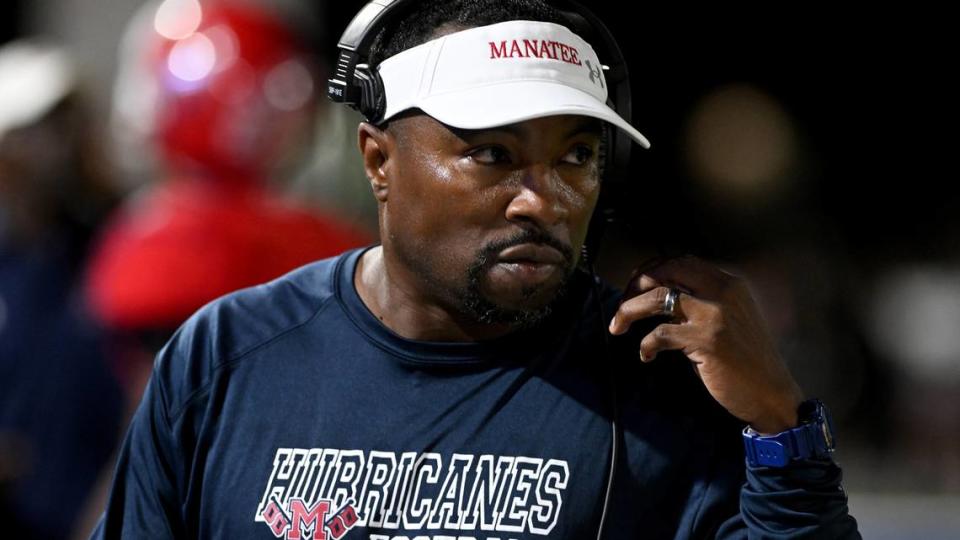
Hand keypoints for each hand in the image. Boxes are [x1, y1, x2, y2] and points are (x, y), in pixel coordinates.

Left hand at [608, 255, 803, 434]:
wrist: (771, 393)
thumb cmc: (745, 359)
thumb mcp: (727, 319)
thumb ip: (699, 303)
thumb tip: (657, 296)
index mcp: (729, 283)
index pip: (681, 261)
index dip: (652, 270)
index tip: (635, 285)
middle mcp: (723, 291)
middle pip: (665, 270)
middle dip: (635, 284)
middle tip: (622, 304)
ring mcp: (714, 315)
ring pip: (656, 297)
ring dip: (628, 310)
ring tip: (618, 326)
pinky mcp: (706, 341)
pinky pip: (659, 334)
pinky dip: (645, 345)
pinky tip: (646, 356)